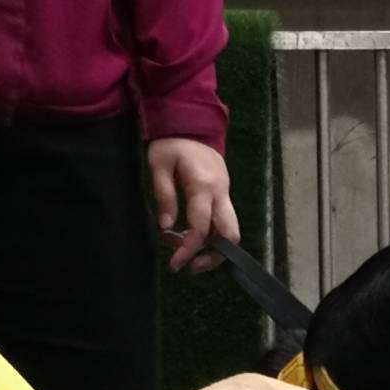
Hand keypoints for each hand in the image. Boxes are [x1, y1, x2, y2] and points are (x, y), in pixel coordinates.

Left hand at [148, 137, 238, 273]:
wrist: (193, 123)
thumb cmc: (172, 143)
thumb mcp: (159, 165)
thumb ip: (164, 196)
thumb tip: (166, 228)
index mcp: (203, 186)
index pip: (202, 227)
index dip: (189, 249)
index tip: (175, 263)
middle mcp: (221, 194)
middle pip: (229, 235)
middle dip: (213, 256)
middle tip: (190, 266)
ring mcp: (226, 195)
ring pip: (231, 232)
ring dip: (215, 249)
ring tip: (190, 255)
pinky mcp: (224, 196)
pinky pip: (224, 223)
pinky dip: (213, 237)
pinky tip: (193, 238)